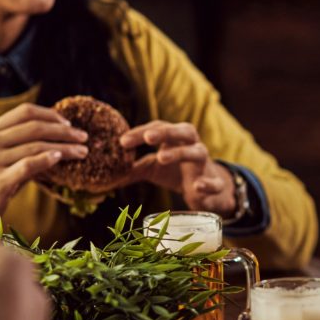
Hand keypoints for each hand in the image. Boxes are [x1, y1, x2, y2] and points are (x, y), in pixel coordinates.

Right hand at [0, 103, 88, 223]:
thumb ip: (19, 147)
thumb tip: (54, 140)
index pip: (24, 112)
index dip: (50, 115)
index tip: (68, 124)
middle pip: (34, 127)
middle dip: (64, 131)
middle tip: (83, 137)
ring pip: (36, 146)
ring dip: (64, 148)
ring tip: (82, 152)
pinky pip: (28, 166)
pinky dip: (47, 160)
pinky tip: (60, 159)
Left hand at [118, 120, 235, 215]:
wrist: (203, 190)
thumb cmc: (174, 172)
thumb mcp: (151, 169)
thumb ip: (133, 169)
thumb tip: (106, 174)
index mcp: (175, 139)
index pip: (157, 128)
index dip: (140, 133)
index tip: (122, 142)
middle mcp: (192, 145)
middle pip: (183, 131)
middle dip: (166, 132)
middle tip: (148, 137)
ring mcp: (204, 164)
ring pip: (198, 152)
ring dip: (180, 153)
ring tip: (161, 158)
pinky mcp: (213, 183)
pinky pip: (213, 182)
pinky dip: (207, 184)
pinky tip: (197, 187)